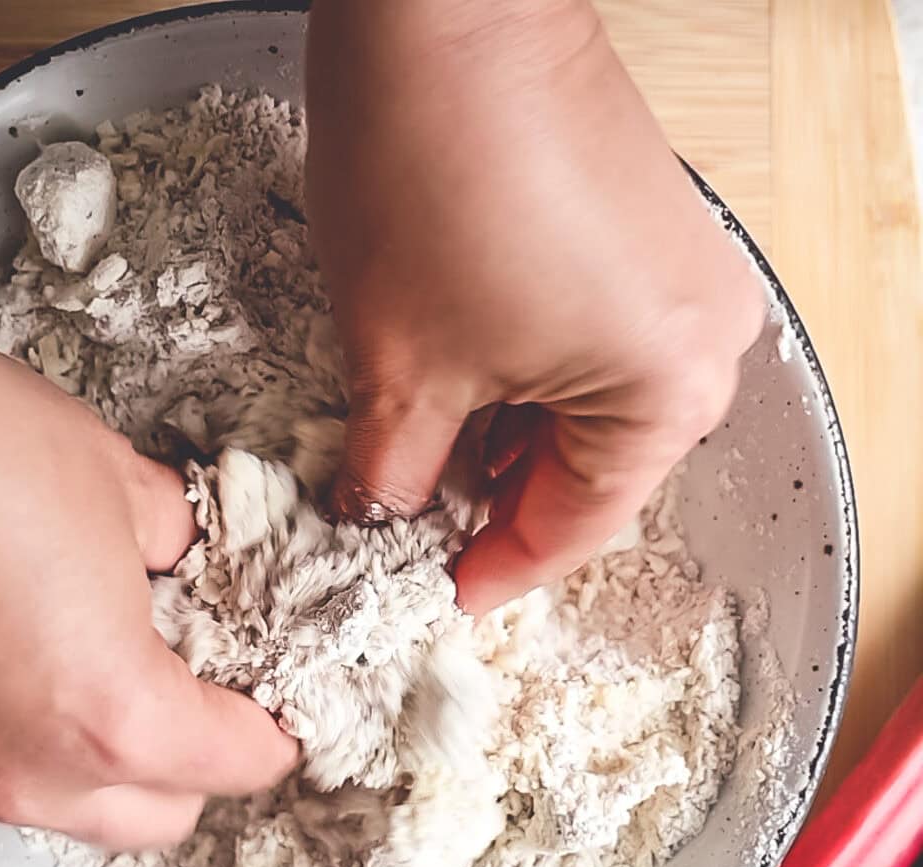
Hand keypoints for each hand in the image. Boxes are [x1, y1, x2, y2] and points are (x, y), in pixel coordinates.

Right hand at [0, 158, 296, 849]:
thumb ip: (181, 548)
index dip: (271, 732)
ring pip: (64, 808)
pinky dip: (15, 740)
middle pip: (155, 816)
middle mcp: (22, 773)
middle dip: (193, 764)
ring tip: (93, 663)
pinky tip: (5, 656)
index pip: (235, 766)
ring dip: (101, 759)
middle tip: (196, 686)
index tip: (274, 709)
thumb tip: (184, 565)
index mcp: (110, 716)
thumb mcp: (118, 482)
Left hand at [307, 0, 764, 613]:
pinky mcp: (647, 233)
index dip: (496, 570)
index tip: (438, 592)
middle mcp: (702, 341)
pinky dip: (523, 380)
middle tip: (417, 528)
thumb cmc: (432, 178)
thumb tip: (380, 519)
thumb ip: (394, 473)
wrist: (444, 7)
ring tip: (424, 456)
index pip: (576, 526)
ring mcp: (681, 278)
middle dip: (494, 502)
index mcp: (667, 393)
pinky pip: (588, 345)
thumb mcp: (397, 367)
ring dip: (503, 440)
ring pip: (584, 408)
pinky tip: (459, 386)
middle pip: (588, 469)